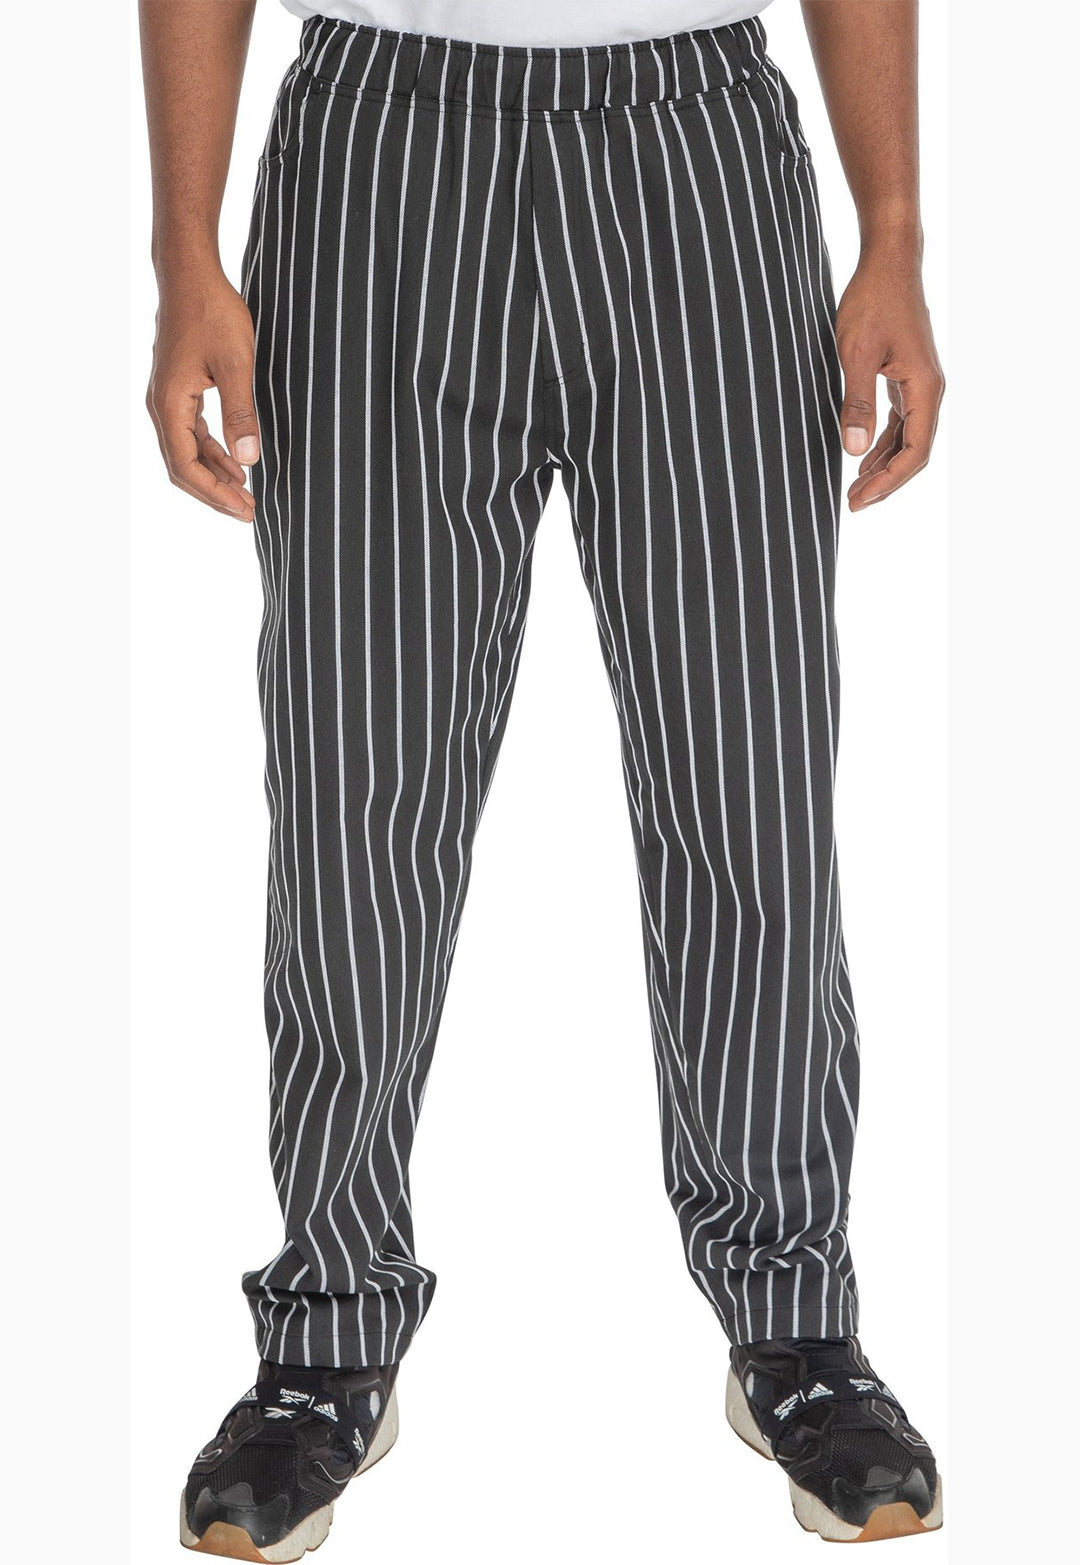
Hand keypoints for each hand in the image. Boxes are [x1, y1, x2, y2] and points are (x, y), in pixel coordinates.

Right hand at [146, 268, 258, 520]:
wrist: (190, 275)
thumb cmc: (212, 312)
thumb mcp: (237, 364)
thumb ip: (241, 413)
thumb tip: (248, 461)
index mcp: (169, 404)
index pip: (185, 466)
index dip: (215, 494)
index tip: (245, 509)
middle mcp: (161, 406)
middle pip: (181, 467)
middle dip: (215, 493)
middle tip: (249, 512)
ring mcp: (167, 398)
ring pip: (186, 452)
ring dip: (214, 475)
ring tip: (245, 494)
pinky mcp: (177, 390)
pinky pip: (190, 433)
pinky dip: (212, 452)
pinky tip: (235, 464)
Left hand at [835, 246, 943, 511]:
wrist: (888, 262)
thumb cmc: (872, 301)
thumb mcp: (855, 353)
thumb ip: (856, 402)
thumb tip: (854, 450)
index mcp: (924, 387)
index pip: (916, 451)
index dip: (889, 481)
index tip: (859, 498)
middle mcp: (930, 389)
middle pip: (915, 451)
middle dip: (885, 481)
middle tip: (853, 503)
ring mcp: (920, 382)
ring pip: (908, 438)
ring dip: (884, 465)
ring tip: (855, 487)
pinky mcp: (908, 375)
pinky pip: (901, 420)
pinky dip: (884, 442)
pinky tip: (864, 456)